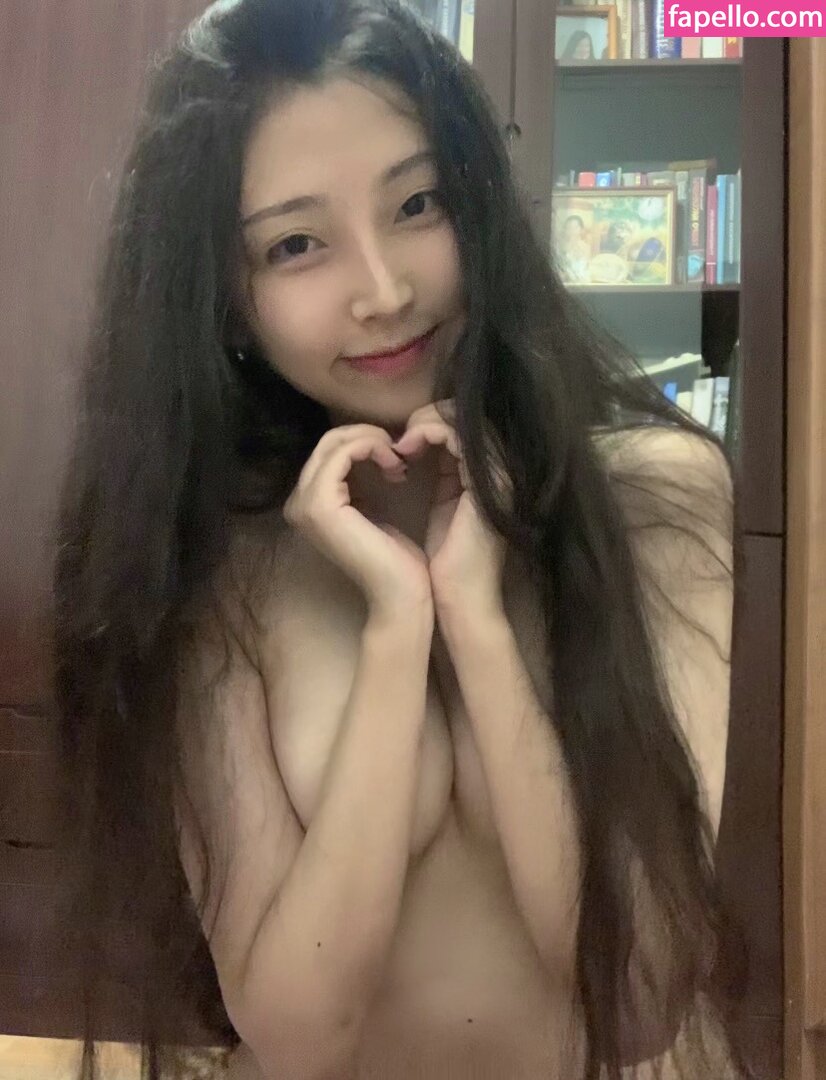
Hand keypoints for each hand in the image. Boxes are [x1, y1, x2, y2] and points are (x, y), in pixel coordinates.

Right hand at [283, 425, 432, 620]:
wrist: (400, 592)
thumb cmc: (394, 556)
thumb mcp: (370, 506)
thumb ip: (358, 480)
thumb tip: (366, 447)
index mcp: (307, 503)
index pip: (327, 450)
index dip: (362, 442)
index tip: (394, 458)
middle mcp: (297, 503)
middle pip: (327, 442)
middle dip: (366, 437)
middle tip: (397, 454)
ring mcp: (304, 504)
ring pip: (334, 443)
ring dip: (371, 441)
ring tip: (397, 461)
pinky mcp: (320, 505)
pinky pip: (342, 453)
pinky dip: (370, 447)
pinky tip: (393, 465)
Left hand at [391, 402, 508, 617]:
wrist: (461, 597)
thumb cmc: (448, 559)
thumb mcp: (445, 503)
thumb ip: (444, 470)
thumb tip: (422, 441)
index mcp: (496, 471)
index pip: (466, 424)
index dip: (431, 423)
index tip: (402, 443)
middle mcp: (505, 466)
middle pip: (466, 414)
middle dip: (427, 418)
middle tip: (399, 438)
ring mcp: (501, 472)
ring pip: (460, 418)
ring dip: (423, 424)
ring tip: (399, 446)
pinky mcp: (488, 480)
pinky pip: (455, 435)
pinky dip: (425, 434)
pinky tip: (404, 452)